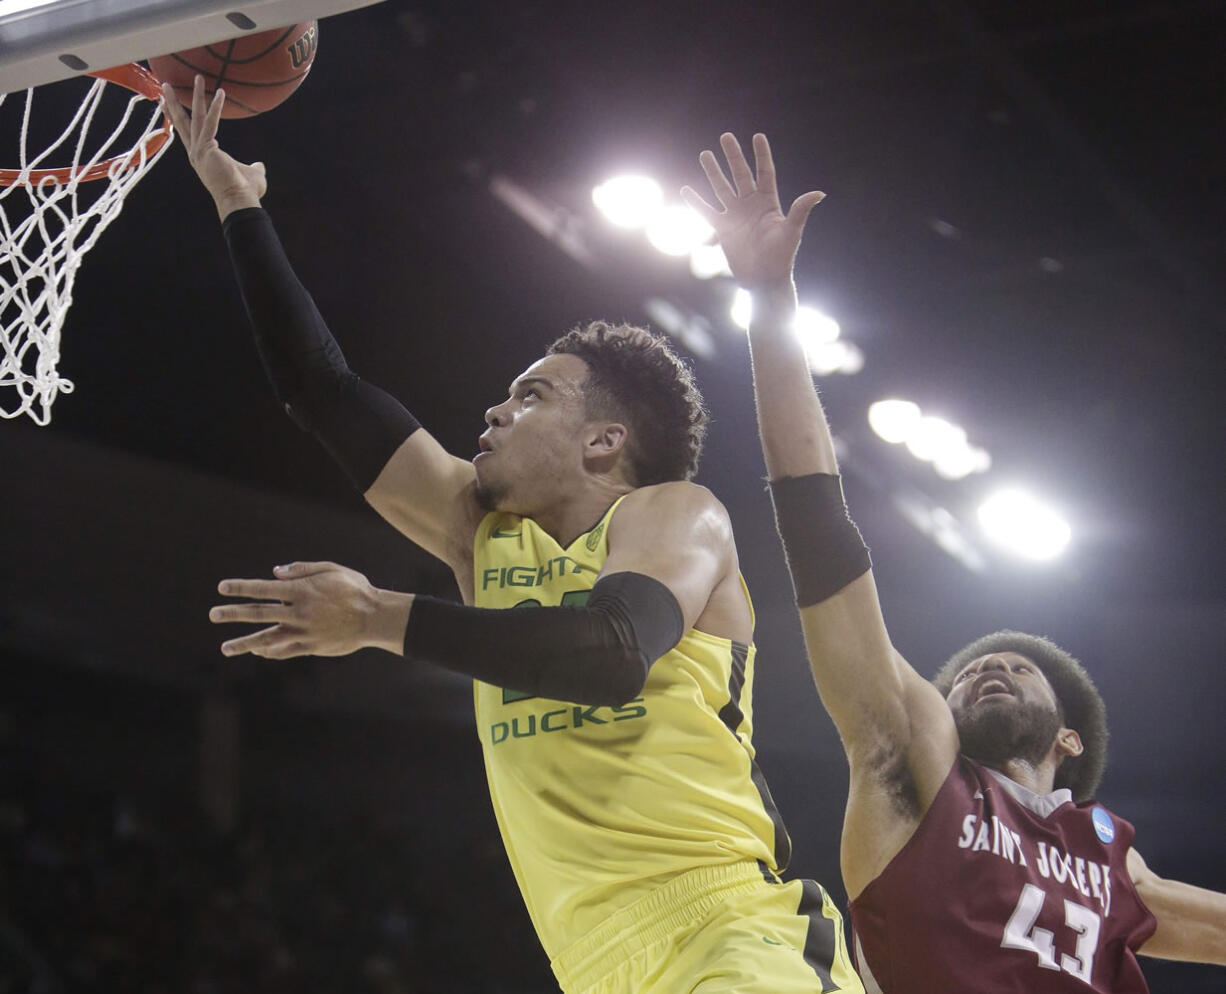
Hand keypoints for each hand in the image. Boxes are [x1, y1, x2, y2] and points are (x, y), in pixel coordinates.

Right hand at [161, 75, 267, 220]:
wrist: (240, 201)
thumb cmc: (245, 191)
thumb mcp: (250, 173)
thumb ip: (253, 167)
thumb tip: (259, 165)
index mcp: (201, 156)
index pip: (188, 132)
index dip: (178, 117)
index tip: (168, 103)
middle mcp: (196, 152)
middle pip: (182, 122)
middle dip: (174, 102)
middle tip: (166, 84)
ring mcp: (199, 150)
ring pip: (195, 117)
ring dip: (196, 96)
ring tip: (197, 77)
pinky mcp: (207, 148)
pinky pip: (211, 123)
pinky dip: (216, 107)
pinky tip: (221, 93)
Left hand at [208, 561, 408, 658]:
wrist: (375, 617)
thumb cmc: (355, 589)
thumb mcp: (331, 569)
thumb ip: (302, 569)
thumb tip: (275, 572)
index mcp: (301, 590)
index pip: (263, 588)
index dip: (241, 587)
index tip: (222, 587)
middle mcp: (297, 612)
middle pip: (258, 613)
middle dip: (233, 613)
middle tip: (213, 614)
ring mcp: (303, 631)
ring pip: (267, 638)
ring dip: (243, 643)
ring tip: (225, 648)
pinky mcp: (311, 646)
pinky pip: (284, 651)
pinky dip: (268, 652)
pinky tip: (257, 651)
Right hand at [681, 133, 823, 293]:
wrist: (763, 281)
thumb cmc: (781, 258)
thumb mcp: (791, 232)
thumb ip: (800, 211)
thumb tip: (819, 193)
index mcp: (769, 202)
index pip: (765, 173)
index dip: (762, 155)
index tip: (757, 136)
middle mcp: (751, 205)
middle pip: (741, 174)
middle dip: (733, 156)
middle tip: (726, 136)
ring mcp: (736, 215)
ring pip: (722, 188)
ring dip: (713, 172)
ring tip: (705, 154)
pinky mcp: (723, 229)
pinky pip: (707, 211)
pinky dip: (696, 202)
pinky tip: (685, 190)